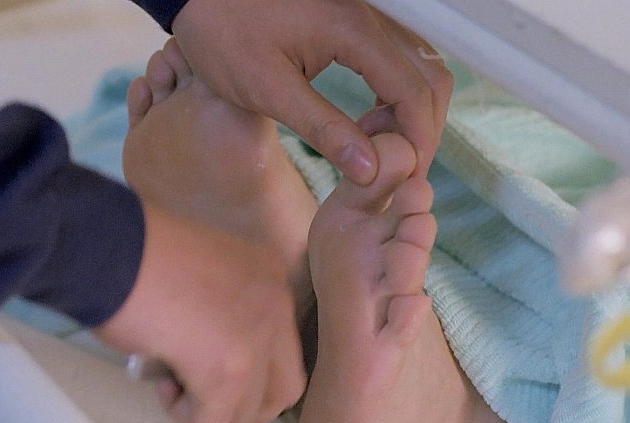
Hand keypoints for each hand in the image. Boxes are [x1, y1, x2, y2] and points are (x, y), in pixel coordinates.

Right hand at [94, 202, 305, 422]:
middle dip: (245, 404)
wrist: (111, 249)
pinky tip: (163, 383)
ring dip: (209, 407)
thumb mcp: (201, 272)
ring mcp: (257, 338)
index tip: (204, 359)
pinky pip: (213, 421)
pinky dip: (185, 414)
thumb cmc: (141, 254)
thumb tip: (210, 355)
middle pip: (284, 387)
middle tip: (205, 395)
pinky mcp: (228, 370)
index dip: (247, 367)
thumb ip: (223, 309)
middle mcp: (276, 305)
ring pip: (249, 410)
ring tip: (171, 376)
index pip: (282, 346)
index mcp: (269, 276)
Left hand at [172, 0, 452, 180]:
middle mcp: (369, 16)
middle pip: (429, 75)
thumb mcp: (268, 89)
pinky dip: (395, 89)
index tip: (407, 177)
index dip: (419, 141)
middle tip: (396, 169)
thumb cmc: (221, 32)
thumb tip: (370, 170)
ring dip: (410, 108)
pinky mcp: (352, 17)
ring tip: (376, 147)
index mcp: (352, 31)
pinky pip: (395, 54)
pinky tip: (367, 118)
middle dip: (422, 127)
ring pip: (417, 63)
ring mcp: (364, 12)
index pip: (414, 92)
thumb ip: (323, 129)